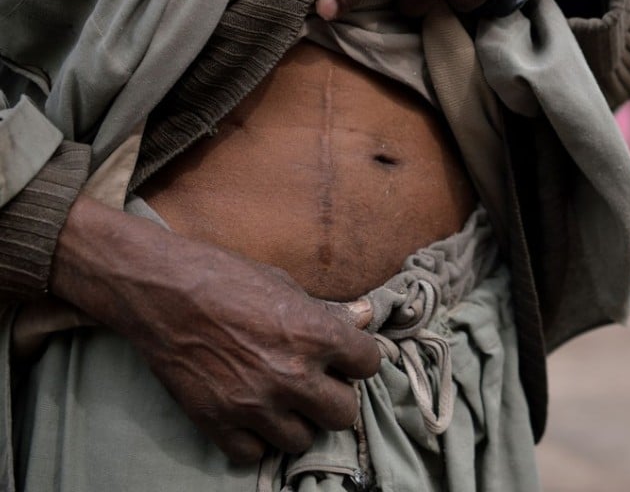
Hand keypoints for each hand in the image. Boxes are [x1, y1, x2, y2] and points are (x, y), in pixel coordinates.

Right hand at [51, 195, 379, 463]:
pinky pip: (253, 454)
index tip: (342, 356)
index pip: (369, 364)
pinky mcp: (217, 422)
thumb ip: (325, 310)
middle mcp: (291, 375)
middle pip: (343, 414)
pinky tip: (248, 415)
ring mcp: (254, 404)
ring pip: (301, 440)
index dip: (357, 358)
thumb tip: (364, 316)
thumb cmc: (224, 276)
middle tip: (316, 384)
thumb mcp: (283, 284)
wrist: (160, 290)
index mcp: (315, 334)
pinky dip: (253, 439)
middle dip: (333, 398)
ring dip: (296, 422)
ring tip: (281, 400)